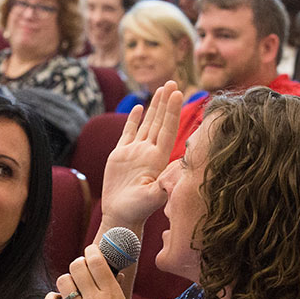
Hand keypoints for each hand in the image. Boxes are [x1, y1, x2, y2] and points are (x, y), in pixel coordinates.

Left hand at [44, 246, 137, 298]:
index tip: (90, 252)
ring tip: (69, 289)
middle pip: (77, 266)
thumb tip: (116, 275)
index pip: (97, 261)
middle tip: (79, 271)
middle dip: (77, 264)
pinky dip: (51, 298)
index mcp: (112, 295)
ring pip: (63, 281)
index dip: (91, 251)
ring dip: (65, 281)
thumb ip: (118, 293)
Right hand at [101, 82, 183, 229]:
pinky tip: (139, 107)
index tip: (179, 93)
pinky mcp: (121, 156)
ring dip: (155, 107)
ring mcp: (135, 153)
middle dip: (166, 102)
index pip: (168, 130)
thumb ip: (161, 187)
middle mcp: (149, 152)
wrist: (121, 216)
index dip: (173, 111)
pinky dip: (134, 119)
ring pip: (147, 124)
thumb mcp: (151, 199)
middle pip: (160, 122)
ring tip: (162, 89)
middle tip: (173, 82)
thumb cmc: (136, 211)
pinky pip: (129, 133)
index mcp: (157, 159)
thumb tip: (172, 176)